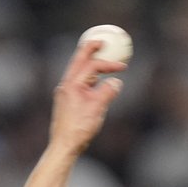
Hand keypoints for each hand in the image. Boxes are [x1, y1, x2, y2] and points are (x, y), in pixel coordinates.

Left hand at [49, 40, 126, 157]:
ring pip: (76, 71)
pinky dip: (87, 77)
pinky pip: (77, 82)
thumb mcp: (98, 108)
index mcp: (72, 84)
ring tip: (100, 59)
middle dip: (90, 49)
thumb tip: (116, 82)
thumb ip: (108, 92)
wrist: (64, 146)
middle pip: (78, 60)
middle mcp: (65, 86)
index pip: (93, 66)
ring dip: (89, 63)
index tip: (123, 67)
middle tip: (100, 40)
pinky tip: (94, 82)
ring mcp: (64, 93)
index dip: (109, 64)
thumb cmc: (79, 129)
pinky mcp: (65, 101)